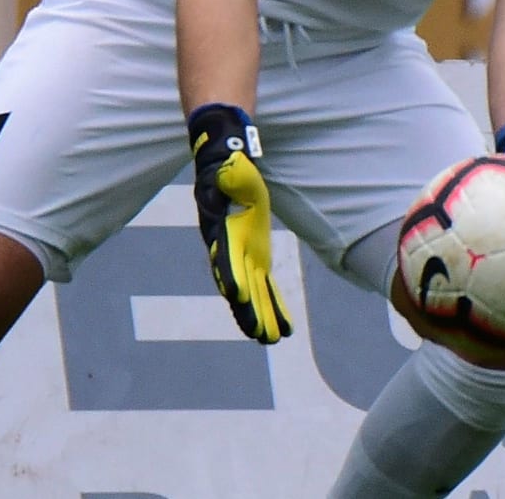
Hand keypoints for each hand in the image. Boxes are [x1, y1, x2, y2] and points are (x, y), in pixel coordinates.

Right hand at [187, 103, 292, 343]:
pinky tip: (284, 327)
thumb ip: (230, 175)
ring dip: (261, 314)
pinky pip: (264, 286)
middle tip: (259, 333)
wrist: (224, 166)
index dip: (230, 274)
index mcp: (220, 228)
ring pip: (252, 291)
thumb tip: (230, 171)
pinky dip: (273, 306)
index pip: (224, 255)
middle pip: (238, 283)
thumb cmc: (228, 166)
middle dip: (248, 308)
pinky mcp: (255, 256)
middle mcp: (228, 248)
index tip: (239, 293)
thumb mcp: (230, 167)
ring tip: (271, 339)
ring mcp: (242, 255)